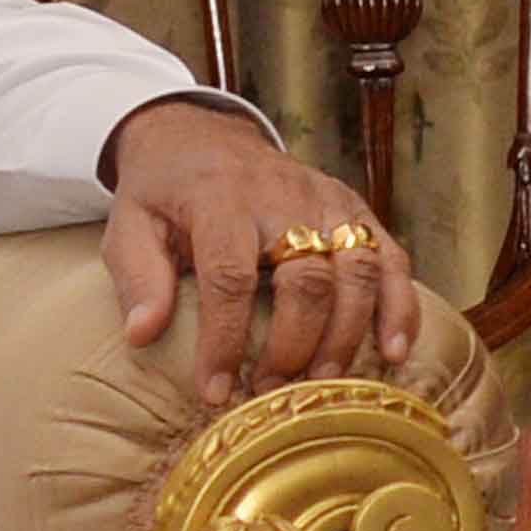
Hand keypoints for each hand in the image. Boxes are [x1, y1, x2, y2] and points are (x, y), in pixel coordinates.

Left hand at [99, 97, 422, 383]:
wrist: (203, 137)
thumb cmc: (166, 194)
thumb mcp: (131, 225)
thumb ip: (138, 276)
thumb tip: (142, 335)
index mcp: (221, 200)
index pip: (230, 276)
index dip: (226, 339)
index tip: (215, 390)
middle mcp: (283, 198)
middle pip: (307, 278)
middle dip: (294, 345)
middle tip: (272, 393)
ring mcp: (327, 201)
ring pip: (358, 269)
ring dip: (347, 335)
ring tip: (325, 386)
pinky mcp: (354, 209)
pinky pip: (391, 257)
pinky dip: (400, 306)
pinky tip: (394, 351)